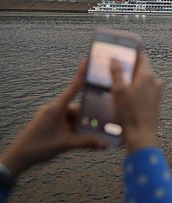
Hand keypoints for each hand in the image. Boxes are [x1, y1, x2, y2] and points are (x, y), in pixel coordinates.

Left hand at [0, 60, 105, 176]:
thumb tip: (105, 144)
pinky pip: (67, 121)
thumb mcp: (66, 144)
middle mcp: (54, 109)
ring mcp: (52, 116)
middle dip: (88, 115)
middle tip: (102, 121)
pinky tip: (81, 136)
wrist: (18, 157)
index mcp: (57, 108)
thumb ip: (87, 142)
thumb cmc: (39, 146)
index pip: (73, 87)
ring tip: (92, 133)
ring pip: (73, 116)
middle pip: (77, 106)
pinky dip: (74, 127)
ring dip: (81, 124)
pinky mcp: (50, 123)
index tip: (87, 61)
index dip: (81, 74)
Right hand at [110, 54, 162, 152]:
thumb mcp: (118, 91)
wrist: (141, 136)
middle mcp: (155, 82)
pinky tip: (125, 98)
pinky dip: (136, 91)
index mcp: (147, 76)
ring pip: (143, 81)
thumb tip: (115, 59)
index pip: (142, 58)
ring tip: (117, 86)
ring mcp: (156, 93)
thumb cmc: (129, 114)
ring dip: (132, 81)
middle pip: (142, 69)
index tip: (122, 54)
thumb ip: (116, 72)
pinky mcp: (155, 102)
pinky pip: (144, 91)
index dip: (132, 55)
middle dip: (129, 69)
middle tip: (115, 71)